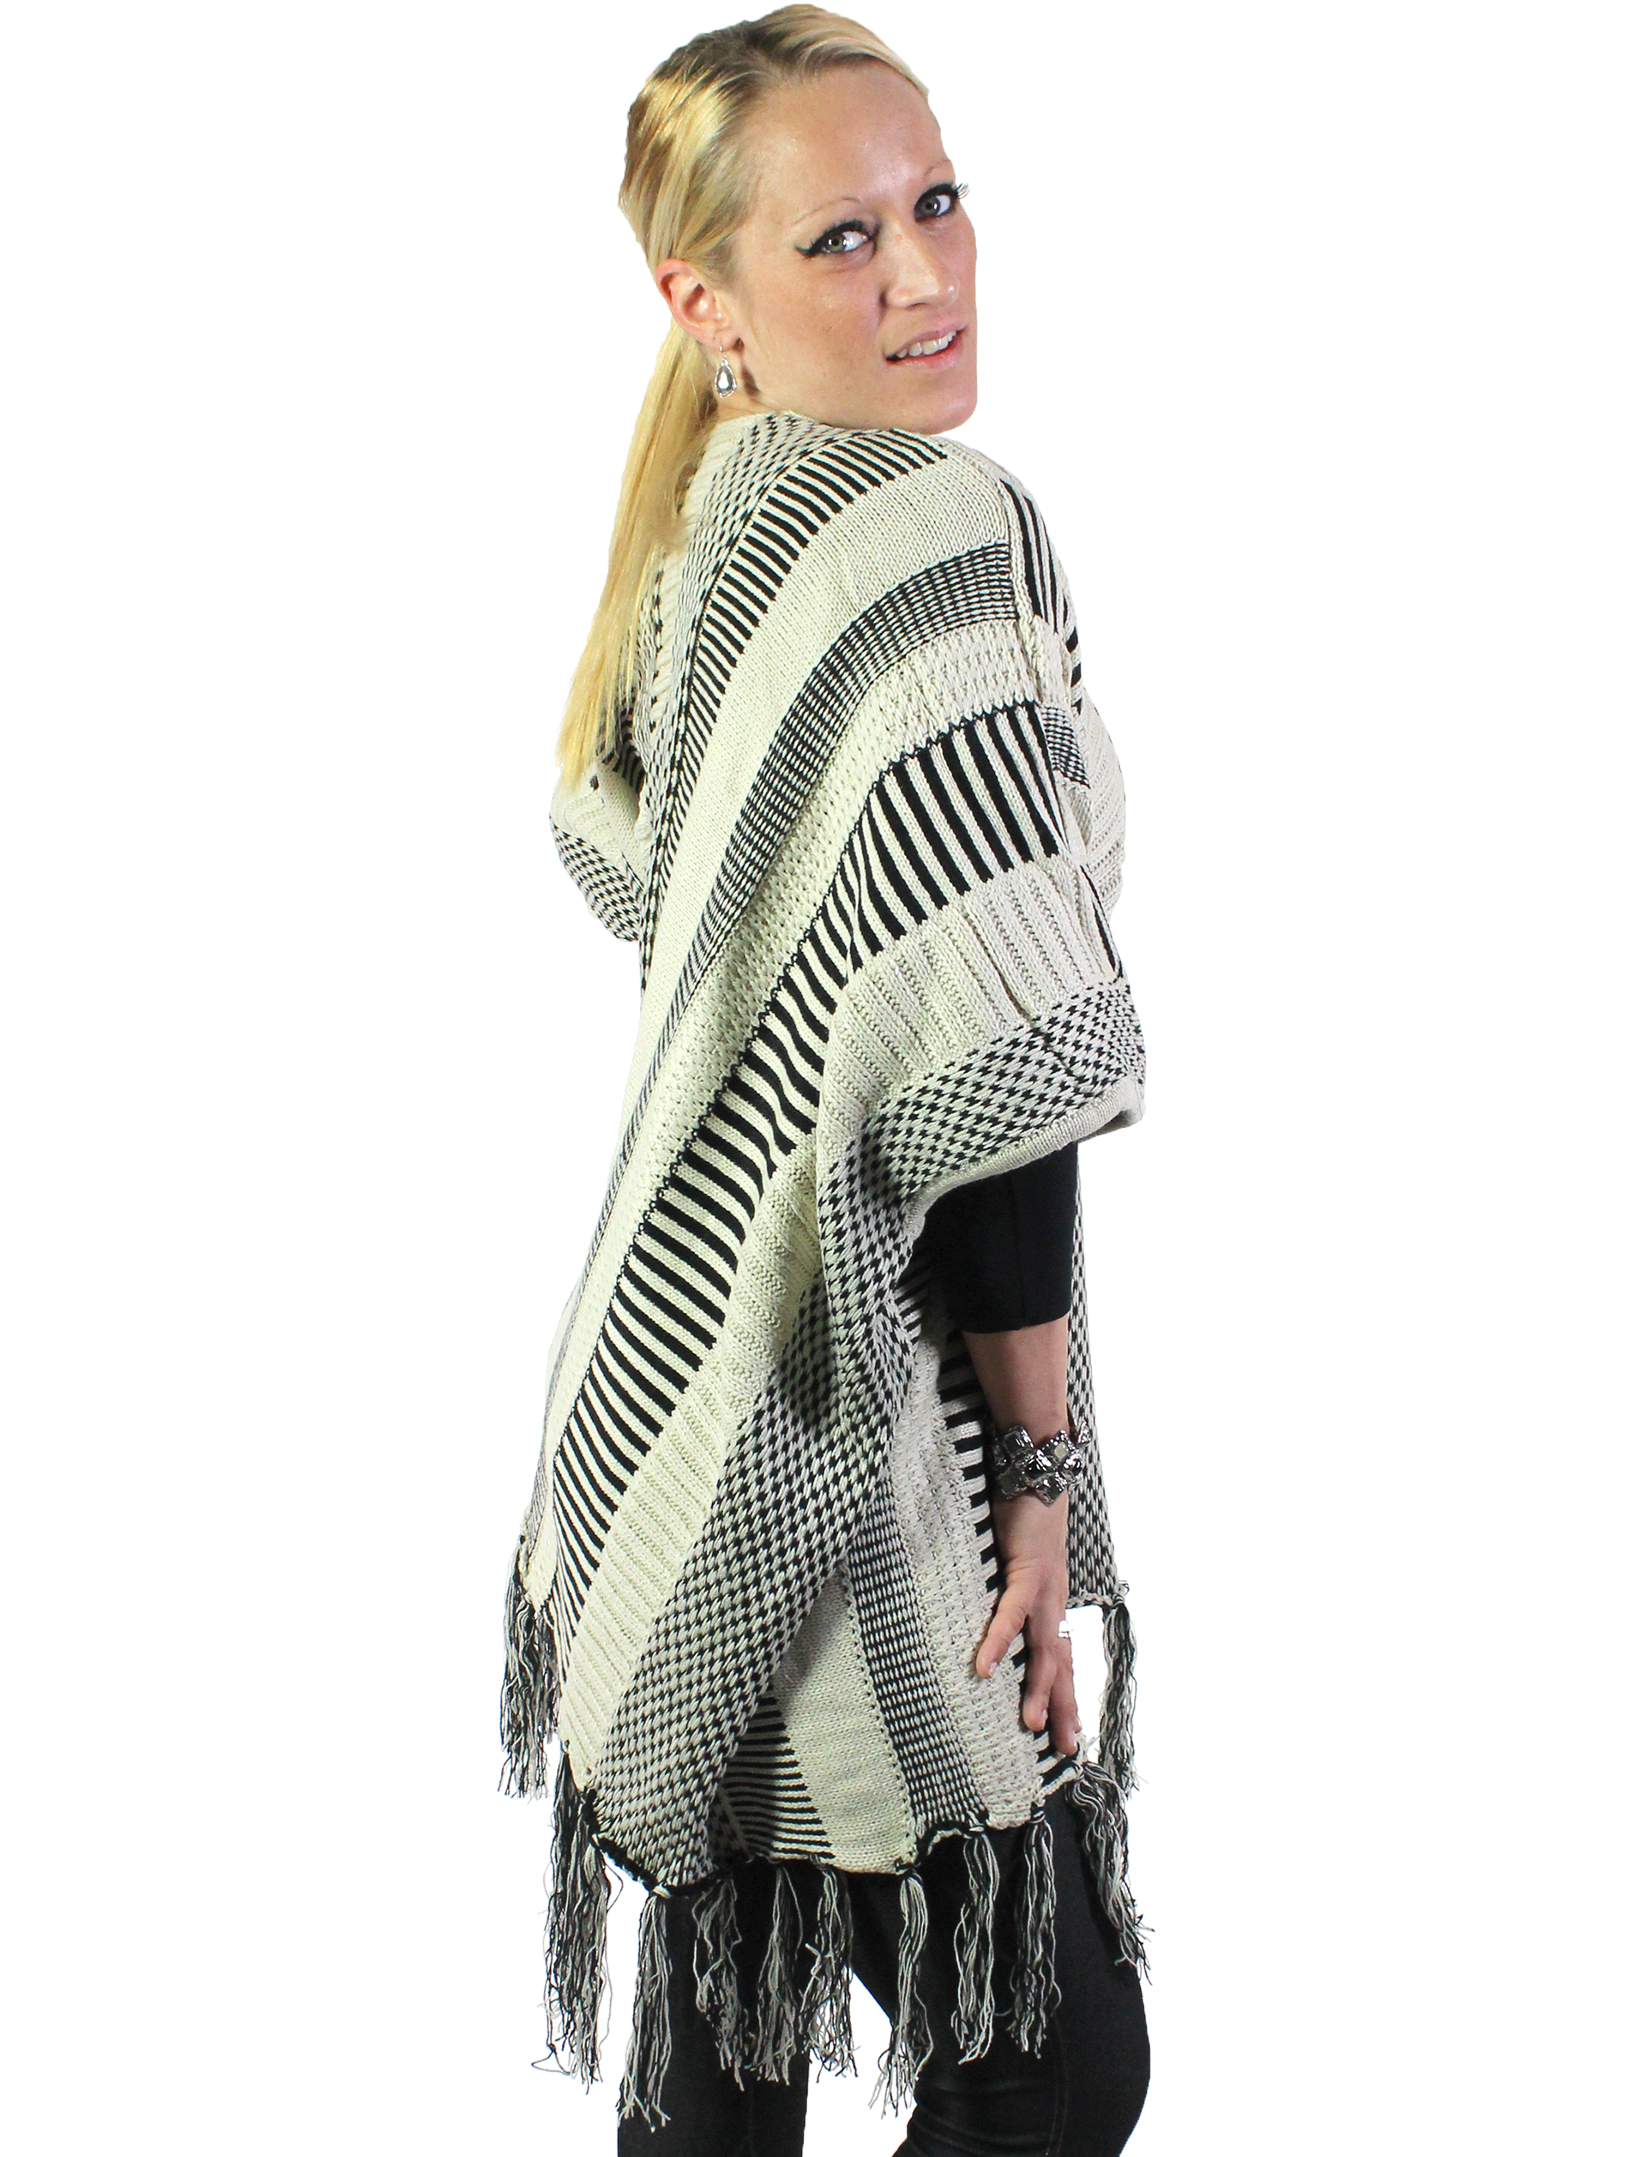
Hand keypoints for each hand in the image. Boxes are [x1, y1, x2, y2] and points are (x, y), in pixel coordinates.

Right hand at [974, 1486, 1079, 1756]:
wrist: (1037, 1470)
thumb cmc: (1023, 1511)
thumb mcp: (1018, 1559)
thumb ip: (1010, 1586)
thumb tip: (993, 1609)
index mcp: (1053, 1601)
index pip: (1062, 1657)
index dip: (1066, 1694)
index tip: (1069, 1732)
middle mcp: (1055, 1601)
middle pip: (1062, 1664)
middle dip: (1065, 1707)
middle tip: (1066, 1750)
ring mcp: (1044, 1588)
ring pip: (1044, 1648)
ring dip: (1039, 1688)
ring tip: (1031, 1725)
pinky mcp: (1026, 1571)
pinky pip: (1009, 1614)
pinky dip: (997, 1641)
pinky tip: (985, 1668)